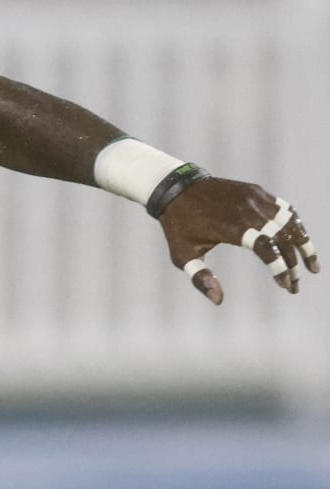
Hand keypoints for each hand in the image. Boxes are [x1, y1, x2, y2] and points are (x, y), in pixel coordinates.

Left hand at [160, 178, 318, 304]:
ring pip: (290, 221)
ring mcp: (253, 198)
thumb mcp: (182, 255)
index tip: (286, 285)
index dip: (281, 268)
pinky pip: (283, 208)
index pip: (267, 249)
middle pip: (282, 238)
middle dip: (294, 264)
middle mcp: (246, 210)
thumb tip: (219, 300)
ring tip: (313, 265)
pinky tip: (300, 241)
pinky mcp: (256, 191)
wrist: (175, 188)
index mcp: (231, 227)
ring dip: (304, 243)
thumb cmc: (178, 225)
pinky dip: (294, 225)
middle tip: (295, 284)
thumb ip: (200, 277)